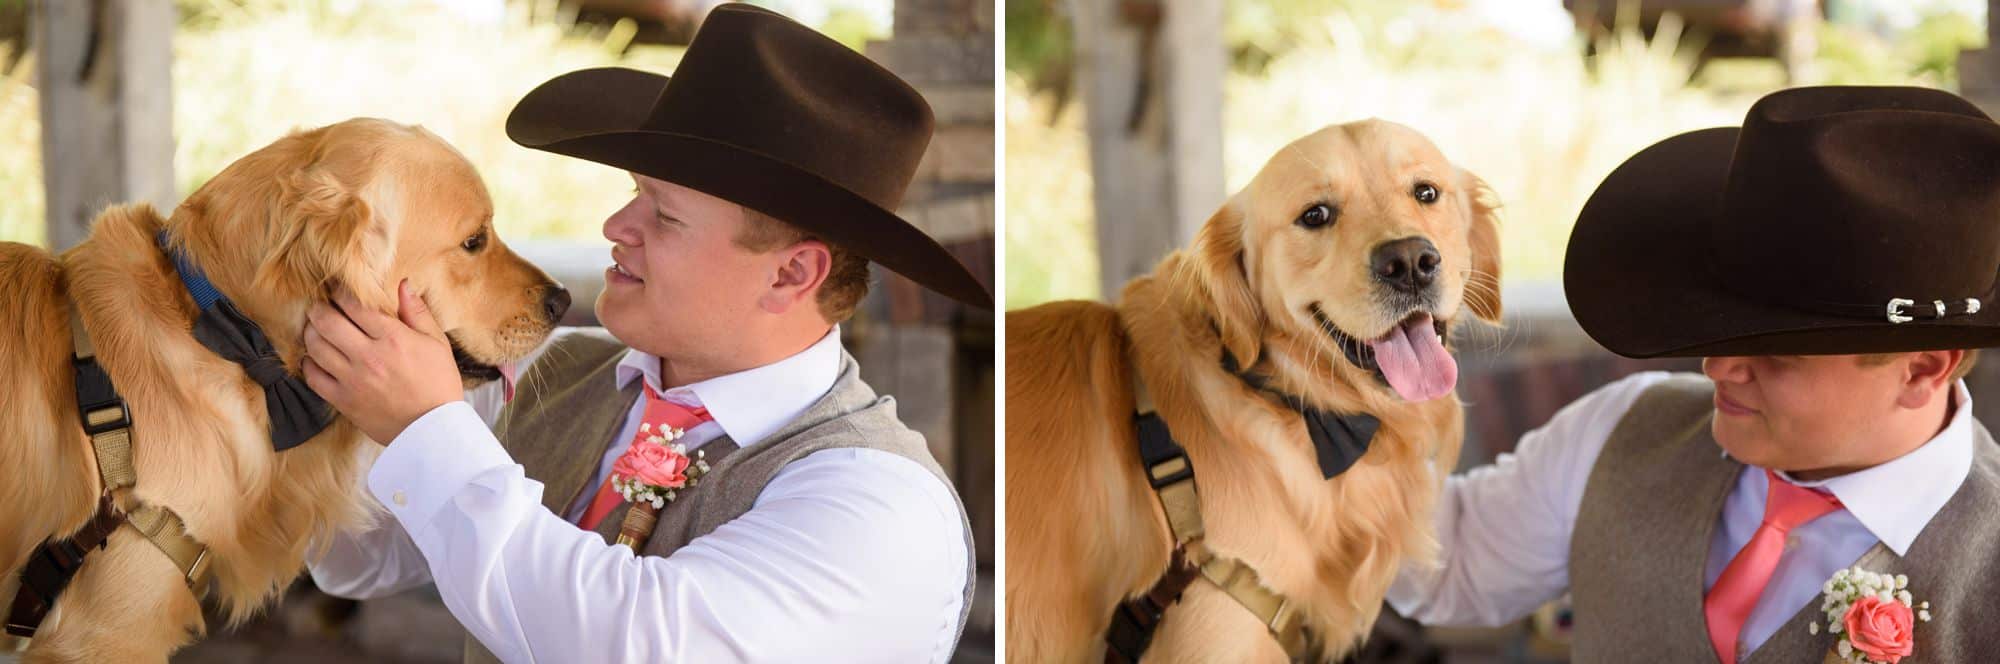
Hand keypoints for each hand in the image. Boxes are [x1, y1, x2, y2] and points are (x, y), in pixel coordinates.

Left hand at [302, 280, 462, 443]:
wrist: (434, 430)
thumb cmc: (439, 384)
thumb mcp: (437, 344)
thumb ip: (417, 313)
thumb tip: (401, 285)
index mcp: (393, 339)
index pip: (354, 305)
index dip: (341, 292)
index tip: (338, 290)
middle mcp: (368, 357)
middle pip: (327, 321)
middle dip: (319, 308)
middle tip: (320, 306)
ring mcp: (352, 380)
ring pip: (315, 346)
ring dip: (311, 332)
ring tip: (316, 328)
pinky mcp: (343, 401)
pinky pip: (313, 376)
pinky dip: (310, 363)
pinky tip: (317, 357)